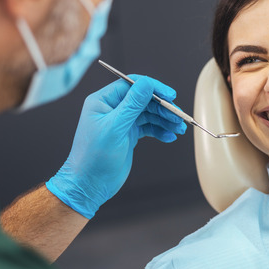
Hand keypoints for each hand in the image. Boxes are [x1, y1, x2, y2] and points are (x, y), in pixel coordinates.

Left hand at [46, 75, 186, 218]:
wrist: (90, 185)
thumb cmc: (93, 158)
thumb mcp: (115, 128)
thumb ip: (132, 105)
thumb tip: (147, 84)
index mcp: (103, 101)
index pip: (132, 85)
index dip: (153, 88)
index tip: (170, 95)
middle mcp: (113, 108)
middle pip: (144, 100)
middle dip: (163, 108)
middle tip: (178, 117)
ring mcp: (122, 122)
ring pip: (149, 114)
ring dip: (165, 120)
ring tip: (178, 129)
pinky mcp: (129, 134)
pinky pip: (149, 127)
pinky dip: (160, 131)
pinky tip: (169, 137)